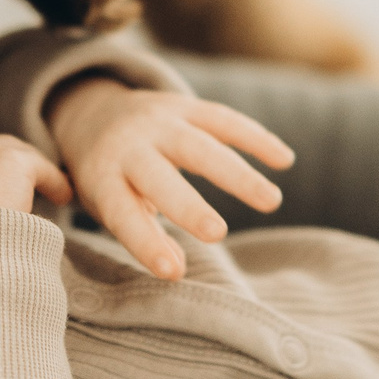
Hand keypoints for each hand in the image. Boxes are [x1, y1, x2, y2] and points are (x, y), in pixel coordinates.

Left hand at [45, 77, 292, 277]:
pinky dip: (255, 138)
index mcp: (103, 179)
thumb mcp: (110, 206)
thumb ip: (141, 234)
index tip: (173, 273)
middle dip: (187, 205)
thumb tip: (176, 271)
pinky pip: (222, 119)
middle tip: (217, 234)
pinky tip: (284, 159)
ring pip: (199, 146)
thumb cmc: (109, 178)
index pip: (123, 215)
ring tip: (272, 201)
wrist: (94, 113)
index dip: (146, 244)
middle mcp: (128, 146)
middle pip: (159, 177)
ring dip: (237, 173)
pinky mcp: (184, 105)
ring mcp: (158, 122)